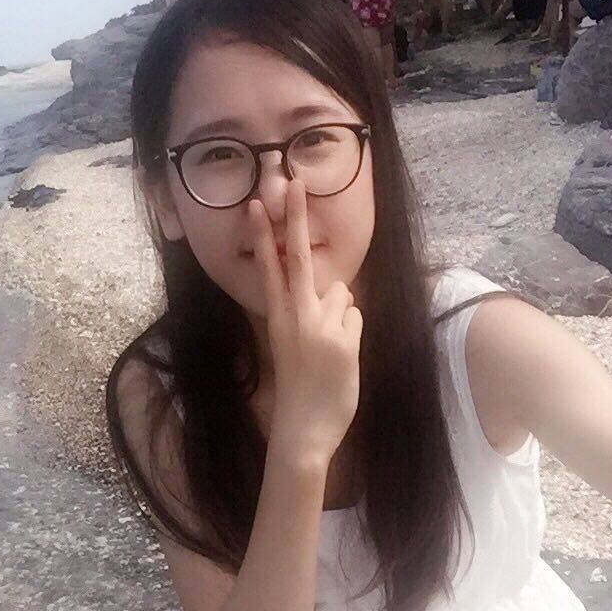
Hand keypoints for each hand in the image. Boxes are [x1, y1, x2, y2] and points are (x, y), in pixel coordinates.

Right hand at [248, 181, 361, 463]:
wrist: (303, 430)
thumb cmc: (299, 391)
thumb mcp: (294, 348)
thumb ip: (308, 315)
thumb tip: (337, 292)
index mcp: (277, 319)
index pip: (269, 267)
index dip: (263, 234)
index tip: (255, 203)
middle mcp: (296, 317)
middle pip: (297, 257)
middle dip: (295, 216)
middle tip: (293, 180)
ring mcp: (320, 327)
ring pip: (342, 294)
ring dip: (341, 314)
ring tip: (328, 349)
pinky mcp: (344, 341)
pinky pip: (356, 317)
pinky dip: (353, 333)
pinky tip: (340, 358)